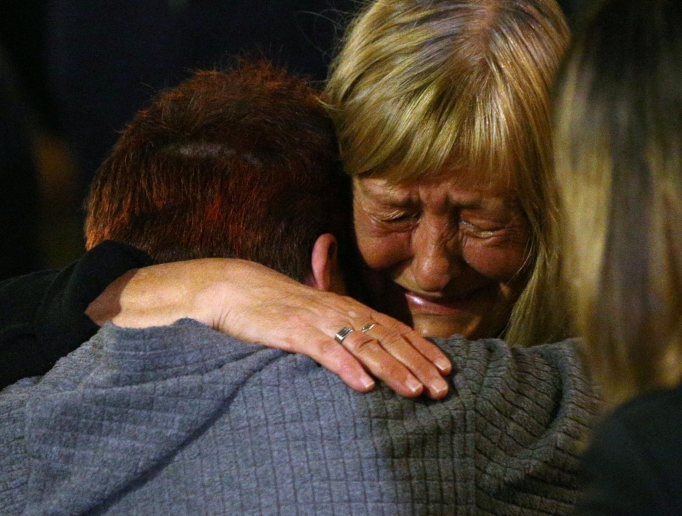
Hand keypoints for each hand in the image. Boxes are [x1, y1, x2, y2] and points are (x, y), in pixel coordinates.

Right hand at [87, 259, 451, 398]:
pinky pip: (325, 351)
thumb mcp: (317, 310)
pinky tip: (364, 386)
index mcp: (347, 307)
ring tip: (414, 391)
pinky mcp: (294, 332)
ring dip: (392, 370)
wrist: (234, 289)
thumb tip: (369, 334)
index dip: (422, 348)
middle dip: (417, 364)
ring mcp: (318, 320)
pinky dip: (346, 367)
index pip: (393, 328)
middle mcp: (340, 311)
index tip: (447, 369)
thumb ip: (344, 321)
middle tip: (442, 388)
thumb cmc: (277, 305)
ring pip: (363, 346)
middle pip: (387, 339)